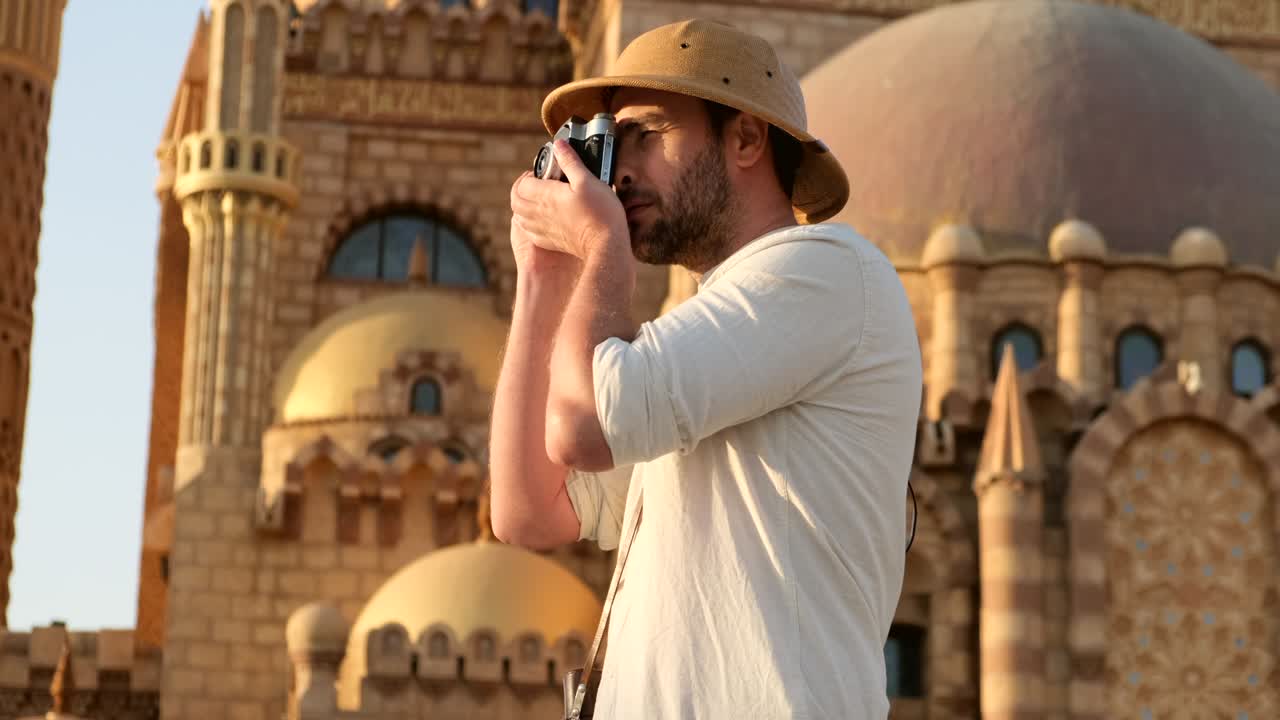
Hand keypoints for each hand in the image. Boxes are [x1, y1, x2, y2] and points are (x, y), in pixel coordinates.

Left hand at [510, 140, 628, 260]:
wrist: (606, 245)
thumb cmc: (600, 212)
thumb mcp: (588, 180)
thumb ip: (570, 161)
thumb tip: (559, 145)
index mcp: (545, 196)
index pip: (521, 184)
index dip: (528, 175)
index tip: (541, 172)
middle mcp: (539, 214)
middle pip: (515, 201)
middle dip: (520, 189)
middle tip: (535, 183)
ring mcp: (543, 229)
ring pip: (519, 217)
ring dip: (522, 206)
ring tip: (536, 199)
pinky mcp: (550, 242)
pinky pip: (528, 232)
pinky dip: (528, 223)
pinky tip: (540, 218)